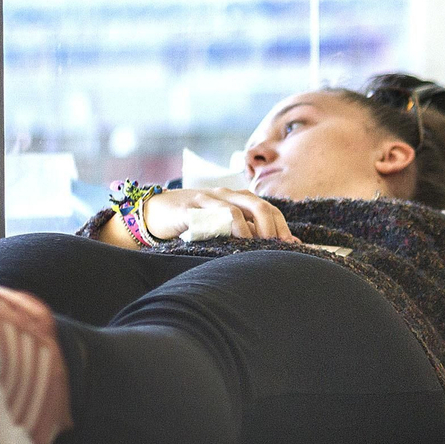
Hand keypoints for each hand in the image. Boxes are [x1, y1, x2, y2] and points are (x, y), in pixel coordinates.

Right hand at [143, 188, 297, 242]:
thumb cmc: (194, 221)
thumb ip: (248, 232)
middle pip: (257, 205)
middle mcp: (225, 195)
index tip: (291, 246)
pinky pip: (206, 216)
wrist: (154, 211)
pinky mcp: (187, 208)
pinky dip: (220, 229)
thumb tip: (282, 247)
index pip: (268, 208)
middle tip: (275, 248)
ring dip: (246, 231)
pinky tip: (226, 242)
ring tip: (252, 248)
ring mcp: (206, 199)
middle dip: (270, 228)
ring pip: (233, 210)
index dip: (281, 226)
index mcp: (237, 198)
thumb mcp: (223, 225)